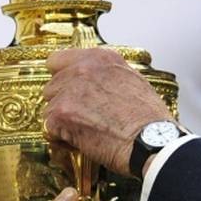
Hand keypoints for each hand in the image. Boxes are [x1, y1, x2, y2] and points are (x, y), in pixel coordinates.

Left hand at [43, 48, 173, 176]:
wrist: (151, 141)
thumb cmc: (148, 118)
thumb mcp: (132, 79)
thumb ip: (106, 73)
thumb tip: (93, 79)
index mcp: (100, 58)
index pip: (59, 60)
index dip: (62, 78)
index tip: (66, 90)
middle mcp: (82, 69)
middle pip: (52, 86)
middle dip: (63, 102)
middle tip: (83, 117)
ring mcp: (69, 91)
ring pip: (49, 108)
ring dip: (62, 121)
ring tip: (86, 130)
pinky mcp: (61, 114)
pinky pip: (48, 128)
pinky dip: (61, 139)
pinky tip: (82, 142)